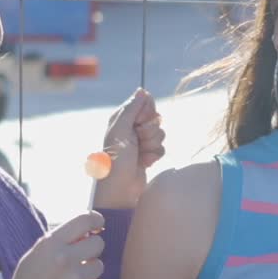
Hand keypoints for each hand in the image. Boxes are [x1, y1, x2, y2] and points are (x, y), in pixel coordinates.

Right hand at [0, 211, 105, 278]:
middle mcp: (64, 258)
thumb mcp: (34, 258)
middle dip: (92, 251)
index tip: (99, 224)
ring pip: (99, 266)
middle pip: (98, 243)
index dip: (96, 220)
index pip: (83, 220)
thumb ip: (58, 244)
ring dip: (89, 274)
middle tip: (80, 262)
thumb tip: (87, 232)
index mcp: (49, 245)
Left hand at [92, 89, 165, 209]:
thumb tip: (142, 90)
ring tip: (139, 154)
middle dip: (150, 131)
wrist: (120, 188)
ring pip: (160, 133)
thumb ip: (132, 109)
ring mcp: (141, 141)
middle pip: (155, 118)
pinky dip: (154, 155)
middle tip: (138, 140)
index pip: (145, 103)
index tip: (139, 122)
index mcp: (123, 118)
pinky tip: (143, 162)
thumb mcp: (120, 130)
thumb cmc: (116, 159)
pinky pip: (161, 147)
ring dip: (151, 145)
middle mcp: (132, 127)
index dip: (146, 113)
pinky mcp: (148, 153)